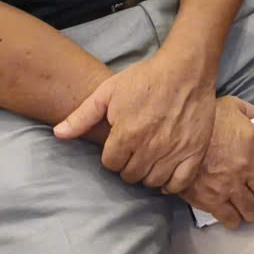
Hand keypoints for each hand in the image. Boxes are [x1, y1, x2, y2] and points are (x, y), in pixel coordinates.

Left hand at [53, 50, 217, 191]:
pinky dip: (171, 184)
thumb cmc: (146, 78)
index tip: (119, 145)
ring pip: (153, 181)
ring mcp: (174, 151)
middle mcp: (150, 147)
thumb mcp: (108, 91)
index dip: (112, 155)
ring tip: (148, 160)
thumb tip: (58, 134)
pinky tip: (165, 174)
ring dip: (147, 174)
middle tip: (133, 151)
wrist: (186, 69)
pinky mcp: (195, 151)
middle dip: (128, 165)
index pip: (111, 164)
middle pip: (131, 175)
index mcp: (127, 134)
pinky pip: (180, 182)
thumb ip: (82, 116)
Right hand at [181, 97, 253, 230]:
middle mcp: (245, 167)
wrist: (172, 136)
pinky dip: (234, 220)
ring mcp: (227, 186)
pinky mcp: (209, 199)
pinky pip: (229, 218)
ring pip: (252, 210)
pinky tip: (233, 216)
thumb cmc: (204, 118)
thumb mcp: (234, 106)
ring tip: (253, 208)